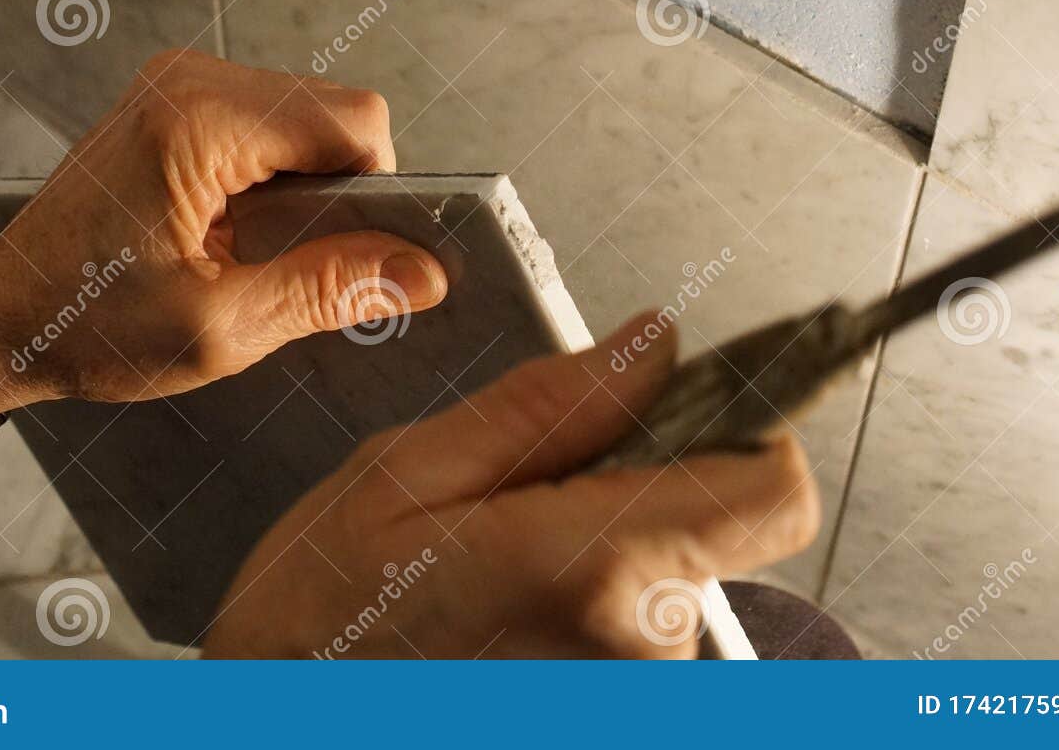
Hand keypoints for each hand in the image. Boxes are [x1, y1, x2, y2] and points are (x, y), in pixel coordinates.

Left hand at [0, 49, 448, 435]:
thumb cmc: (88, 325)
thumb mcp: (221, 327)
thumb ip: (328, 289)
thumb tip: (424, 273)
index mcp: (198, 123)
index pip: (354, 122)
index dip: (377, 191)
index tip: (349, 256)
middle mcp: (190, 80)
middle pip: (338, 110)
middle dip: (342, 190)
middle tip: (291, 262)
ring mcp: (180, 82)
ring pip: (312, 113)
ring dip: (310, 184)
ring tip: (256, 247)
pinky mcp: (177, 98)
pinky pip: (274, 119)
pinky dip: (280, 174)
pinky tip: (239, 226)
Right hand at [202, 314, 819, 657]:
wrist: (284, 728)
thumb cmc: (319, 627)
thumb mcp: (403, 476)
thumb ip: (545, 408)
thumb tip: (654, 346)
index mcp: (594, 573)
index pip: (773, 491)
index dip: (745, 429)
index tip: (691, 400)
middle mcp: (642, 654)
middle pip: (720, 520)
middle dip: (646, 483)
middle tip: (530, 492)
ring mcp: (633, 696)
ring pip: (677, 572)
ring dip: (613, 546)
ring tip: (502, 560)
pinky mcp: (618, 712)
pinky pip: (645, 629)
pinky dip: (597, 600)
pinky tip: (514, 609)